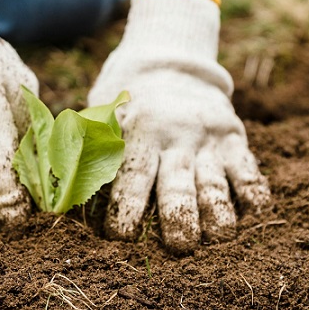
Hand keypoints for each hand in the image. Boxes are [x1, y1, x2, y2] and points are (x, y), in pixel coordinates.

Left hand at [88, 0, 270, 253]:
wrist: (170, 63)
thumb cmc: (125, 102)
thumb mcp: (101, 114)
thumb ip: (84, 148)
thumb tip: (54, 193)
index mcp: (136, 131)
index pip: (131, 175)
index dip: (125, 208)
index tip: (119, 236)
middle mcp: (174, 136)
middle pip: (176, 184)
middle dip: (178, 218)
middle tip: (178, 247)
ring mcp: (207, 138)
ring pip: (214, 182)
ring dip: (217, 214)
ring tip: (215, 236)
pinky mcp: (234, 138)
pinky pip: (249, 168)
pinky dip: (253, 192)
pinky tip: (252, 212)